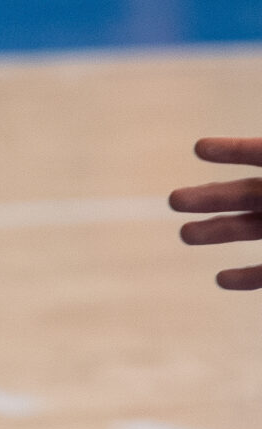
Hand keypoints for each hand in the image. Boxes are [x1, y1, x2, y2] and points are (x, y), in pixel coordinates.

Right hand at [169, 138, 261, 287]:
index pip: (260, 153)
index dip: (234, 151)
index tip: (200, 149)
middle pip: (245, 194)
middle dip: (209, 198)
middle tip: (174, 201)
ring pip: (248, 229)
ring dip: (216, 231)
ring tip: (185, 236)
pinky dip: (247, 277)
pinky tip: (222, 279)